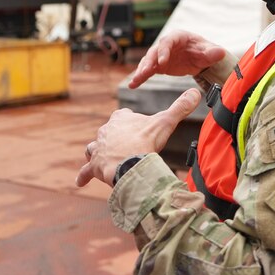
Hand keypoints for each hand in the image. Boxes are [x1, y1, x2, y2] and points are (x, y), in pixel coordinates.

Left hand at [75, 88, 201, 187]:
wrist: (129, 163)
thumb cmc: (146, 141)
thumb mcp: (166, 122)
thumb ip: (180, 107)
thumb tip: (195, 92)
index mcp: (120, 118)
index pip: (122, 115)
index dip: (129, 120)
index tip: (137, 126)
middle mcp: (105, 131)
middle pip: (108, 132)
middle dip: (115, 138)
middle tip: (126, 146)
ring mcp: (97, 148)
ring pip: (93, 148)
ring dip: (97, 152)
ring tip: (101, 158)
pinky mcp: (94, 165)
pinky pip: (86, 171)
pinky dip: (84, 175)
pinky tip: (79, 182)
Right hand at [129, 30, 227, 88]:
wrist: (200, 59)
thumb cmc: (204, 51)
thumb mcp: (209, 52)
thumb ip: (213, 52)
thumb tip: (220, 52)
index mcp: (178, 37)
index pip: (168, 42)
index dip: (164, 51)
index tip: (162, 62)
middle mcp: (166, 45)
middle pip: (154, 51)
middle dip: (149, 62)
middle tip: (146, 72)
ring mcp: (160, 55)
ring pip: (148, 61)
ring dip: (141, 71)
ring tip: (135, 81)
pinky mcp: (158, 66)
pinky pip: (148, 70)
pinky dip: (141, 77)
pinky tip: (133, 85)